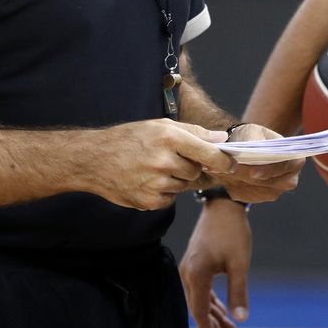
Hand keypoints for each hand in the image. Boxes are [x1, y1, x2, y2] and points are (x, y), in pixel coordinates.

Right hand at [82, 119, 230, 210]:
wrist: (94, 160)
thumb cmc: (129, 139)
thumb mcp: (160, 125)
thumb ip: (194, 132)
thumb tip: (221, 139)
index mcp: (170, 137)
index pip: (208, 153)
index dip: (224, 161)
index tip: (232, 164)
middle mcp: (164, 161)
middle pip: (196, 171)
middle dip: (190, 167)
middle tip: (171, 159)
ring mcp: (155, 183)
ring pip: (183, 185)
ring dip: (176, 179)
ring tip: (154, 168)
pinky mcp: (148, 201)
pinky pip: (170, 198)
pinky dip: (164, 192)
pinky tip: (147, 180)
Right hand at [180, 199, 251, 327]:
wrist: (223, 204)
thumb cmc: (233, 231)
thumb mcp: (239, 263)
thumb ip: (238, 292)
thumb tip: (241, 318)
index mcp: (196, 274)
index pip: (200, 311)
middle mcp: (187, 273)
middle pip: (198, 308)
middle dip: (213, 325)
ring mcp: (189, 269)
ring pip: (199, 300)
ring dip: (214, 315)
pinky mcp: (194, 264)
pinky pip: (201, 289)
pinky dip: (211, 302)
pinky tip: (223, 312)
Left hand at [201, 122, 303, 203]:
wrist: (242, 146)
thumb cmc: (251, 136)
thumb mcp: (252, 131)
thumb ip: (254, 139)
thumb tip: (253, 147)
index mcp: (294, 159)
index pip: (285, 167)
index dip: (269, 170)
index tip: (252, 172)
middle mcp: (288, 179)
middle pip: (268, 183)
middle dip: (246, 177)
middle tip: (225, 169)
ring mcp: (273, 191)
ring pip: (254, 190)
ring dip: (236, 180)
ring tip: (218, 168)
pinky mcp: (257, 198)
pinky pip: (244, 194)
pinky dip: (231, 184)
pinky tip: (222, 173)